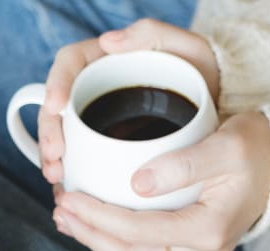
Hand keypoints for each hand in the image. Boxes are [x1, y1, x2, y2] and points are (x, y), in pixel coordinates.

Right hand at [39, 19, 219, 184]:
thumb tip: (108, 42)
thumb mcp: (188, 49)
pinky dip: (73, 180)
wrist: (219, 115)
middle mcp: (96, 91)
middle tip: (55, 158)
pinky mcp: (105, 149)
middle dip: (50, 133)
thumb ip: (154, 34)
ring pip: (65, 138)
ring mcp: (98, 122)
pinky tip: (73, 197)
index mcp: (107, 62)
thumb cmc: (203, 78)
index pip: (71, 63)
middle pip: (59, 107)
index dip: (57, 82)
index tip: (56, 106)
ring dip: (55, 161)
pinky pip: (80, 162)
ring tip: (59, 180)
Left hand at [53, 110, 269, 250]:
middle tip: (60, 210)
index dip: (99, 218)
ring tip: (68, 218)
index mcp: (210, 230)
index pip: (140, 231)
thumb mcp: (226, 145)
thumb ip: (183, 164)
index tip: (69, 198)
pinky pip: (148, 250)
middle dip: (91, 235)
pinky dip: (117, 239)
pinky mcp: (195, 245)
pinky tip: (96, 222)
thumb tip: (137, 183)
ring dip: (100, 241)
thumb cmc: (260, 147)